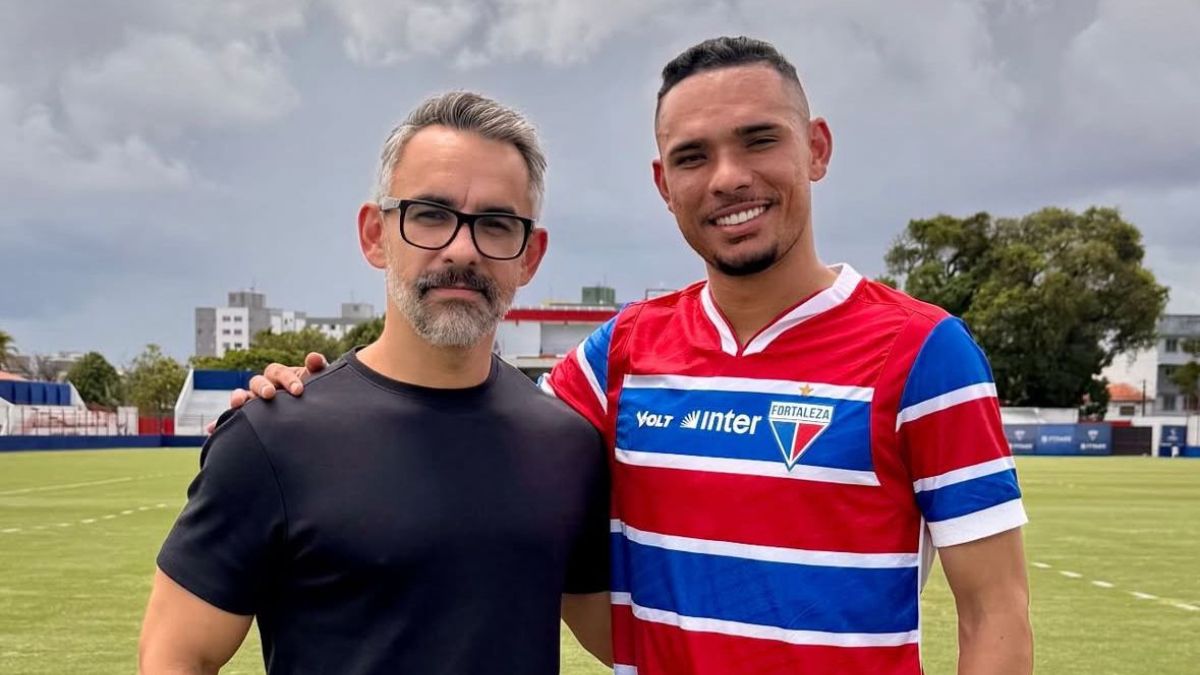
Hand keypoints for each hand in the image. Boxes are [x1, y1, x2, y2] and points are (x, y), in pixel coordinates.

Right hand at [204, 353, 329, 432]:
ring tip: (238, 403)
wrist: (311, 417)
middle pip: (257, 382)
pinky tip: (210, 429)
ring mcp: (255, 403)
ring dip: (238, 398)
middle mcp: (264, 387)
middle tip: (270, 394)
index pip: (277, 372)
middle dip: (262, 387)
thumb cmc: (314, 395)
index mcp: (280, 377)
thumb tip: (312, 357)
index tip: (298, 390)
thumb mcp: (319, 383)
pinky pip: (231, 419)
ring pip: (242, 397)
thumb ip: (317, 368)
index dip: (286, 378)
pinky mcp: (249, 419)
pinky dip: (220, 422)